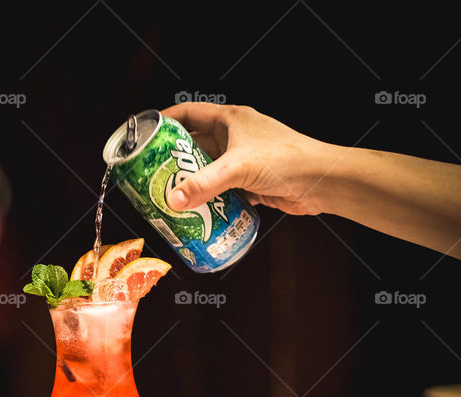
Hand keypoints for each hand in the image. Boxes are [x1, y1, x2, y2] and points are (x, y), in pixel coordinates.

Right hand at [160, 103, 332, 215]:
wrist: (324, 182)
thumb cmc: (289, 160)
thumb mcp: (239, 168)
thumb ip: (203, 184)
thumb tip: (173, 200)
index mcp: (231, 120)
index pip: (188, 114)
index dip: (164, 122)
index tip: (144, 137)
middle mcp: (234, 137)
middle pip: (193, 146)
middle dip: (172, 161)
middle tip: (151, 175)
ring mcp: (242, 160)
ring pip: (205, 170)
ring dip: (189, 183)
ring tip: (168, 197)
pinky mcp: (249, 182)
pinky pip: (219, 190)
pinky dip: (207, 200)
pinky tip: (195, 211)